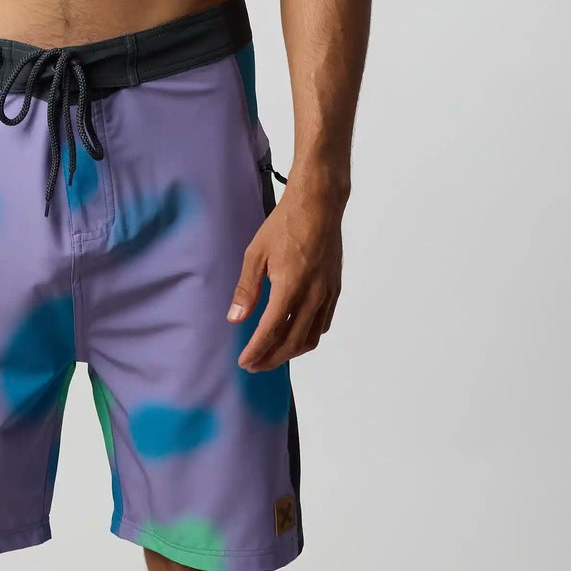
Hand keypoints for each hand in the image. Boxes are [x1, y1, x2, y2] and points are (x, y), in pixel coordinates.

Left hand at [227, 176, 343, 371]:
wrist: (319, 205)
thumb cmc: (285, 224)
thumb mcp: (256, 254)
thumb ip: (246, 289)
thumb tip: (235, 318)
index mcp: (290, 286)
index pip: (271, 330)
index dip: (257, 350)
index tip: (244, 362)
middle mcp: (312, 295)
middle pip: (292, 342)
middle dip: (271, 359)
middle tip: (254, 365)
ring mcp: (327, 294)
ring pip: (311, 338)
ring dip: (291, 352)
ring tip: (272, 355)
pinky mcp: (335, 290)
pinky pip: (323, 323)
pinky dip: (308, 337)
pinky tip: (295, 335)